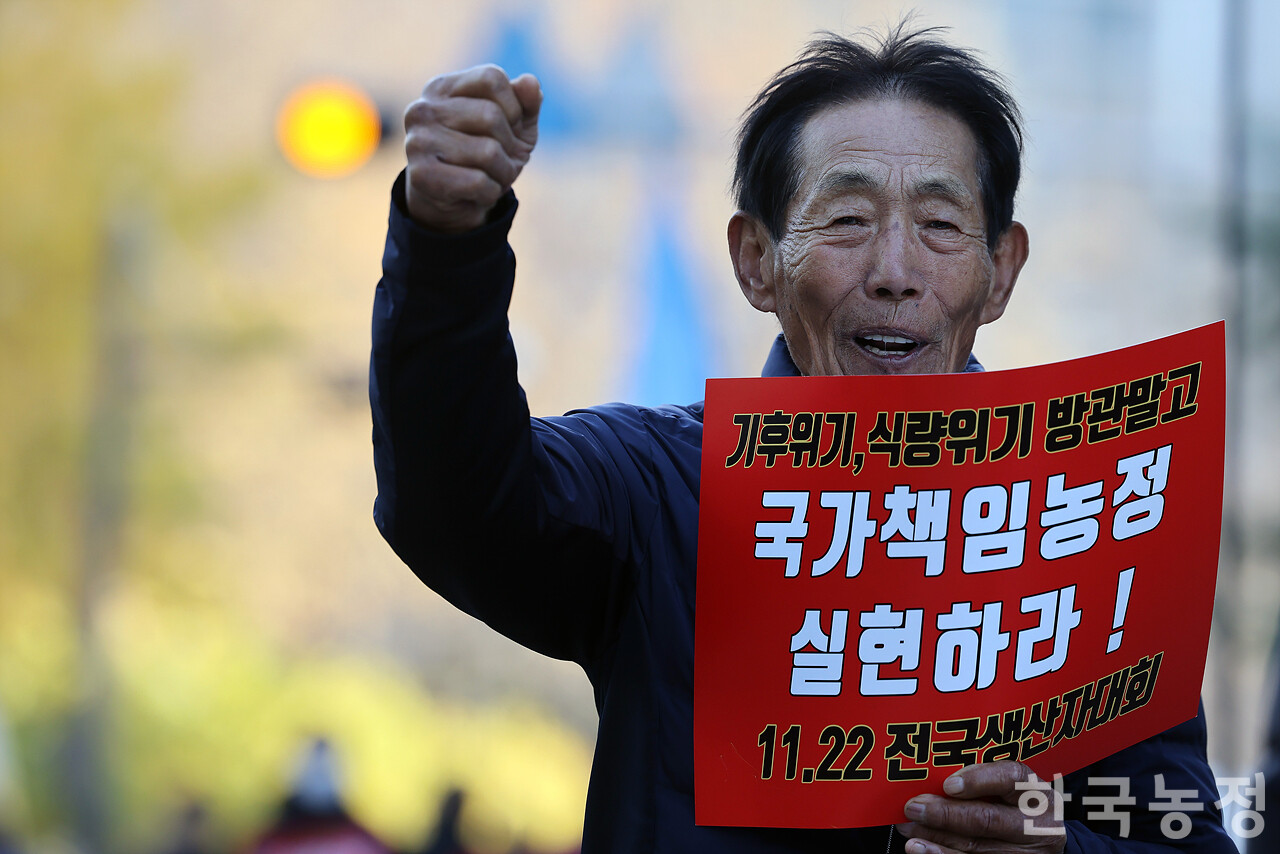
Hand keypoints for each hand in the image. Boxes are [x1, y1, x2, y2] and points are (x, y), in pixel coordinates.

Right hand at [403, 64, 540, 232]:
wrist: (452, 202)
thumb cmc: (485, 154)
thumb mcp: (514, 127)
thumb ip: (526, 103)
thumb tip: (530, 82)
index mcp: (442, 88)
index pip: (492, 78)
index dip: (514, 107)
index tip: (510, 127)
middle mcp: (422, 109)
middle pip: (490, 116)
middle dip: (511, 145)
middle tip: (505, 159)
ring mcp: (418, 141)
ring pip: (488, 152)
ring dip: (504, 172)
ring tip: (493, 176)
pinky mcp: (420, 175)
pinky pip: (478, 182)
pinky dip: (491, 192)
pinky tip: (480, 192)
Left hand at [895, 761, 1065, 853]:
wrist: (1043, 839)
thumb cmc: (1016, 805)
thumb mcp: (1010, 788)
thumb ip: (981, 779)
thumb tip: (937, 783)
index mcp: (1033, 792)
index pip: (1009, 779)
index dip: (977, 780)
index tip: (947, 785)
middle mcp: (1035, 825)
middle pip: (988, 819)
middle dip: (945, 814)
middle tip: (914, 808)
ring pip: (977, 849)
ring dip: (937, 840)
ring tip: (910, 833)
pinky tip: (923, 851)